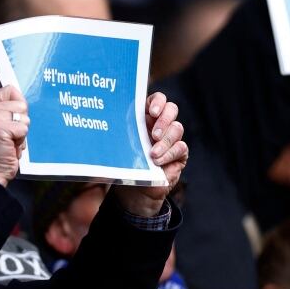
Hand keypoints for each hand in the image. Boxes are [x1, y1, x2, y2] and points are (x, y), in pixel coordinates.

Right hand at [0, 85, 29, 187]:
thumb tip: (23, 101)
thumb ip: (7, 113)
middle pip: (21, 103)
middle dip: (21, 122)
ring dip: (22, 133)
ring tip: (9, 143)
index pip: (9, 90)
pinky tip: (10, 148)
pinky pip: (24, 128)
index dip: (18, 104)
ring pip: (24, 117)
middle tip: (10, 137)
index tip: (14, 119)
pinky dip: (21, 141)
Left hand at [114, 92, 188, 216]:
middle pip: (172, 109)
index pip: (158, 99)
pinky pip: (180, 147)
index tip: (151, 111)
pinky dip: (169, 154)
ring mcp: (172, 138)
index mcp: (147, 117)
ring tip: (152, 153)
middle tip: (153, 134)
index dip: (158, 101)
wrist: (135, 188)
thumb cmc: (126, 162)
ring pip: (177, 128)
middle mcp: (161, 124)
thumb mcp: (121, 145)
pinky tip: (158, 162)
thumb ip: (121, 132)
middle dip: (164, 119)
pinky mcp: (180, 153)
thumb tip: (109, 122)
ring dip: (164, 141)